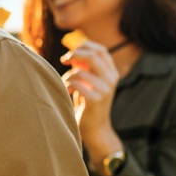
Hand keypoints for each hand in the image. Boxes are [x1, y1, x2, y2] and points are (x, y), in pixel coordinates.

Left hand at [60, 40, 122, 158]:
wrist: (95, 129)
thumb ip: (84, 68)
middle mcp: (111, 79)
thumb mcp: (89, 82)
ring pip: (80, 71)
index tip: (71, 53)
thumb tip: (74, 53)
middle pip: (92, 55)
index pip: (101, 50)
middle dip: (74, 54)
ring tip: (66, 84)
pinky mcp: (96, 99)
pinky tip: (67, 92)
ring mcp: (105, 89)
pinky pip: (76, 83)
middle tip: (63, 60)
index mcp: (112, 73)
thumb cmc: (88, 103)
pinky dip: (67, 85)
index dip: (84, 46)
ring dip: (68, 75)